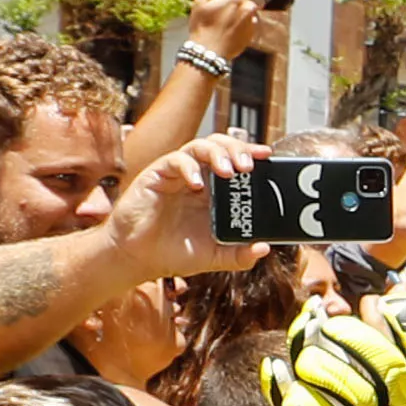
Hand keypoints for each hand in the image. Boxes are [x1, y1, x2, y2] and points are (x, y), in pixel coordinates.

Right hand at [102, 132, 265, 282]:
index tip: (267, 156)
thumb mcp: (214, 257)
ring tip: (229, 171)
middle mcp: (199, 178)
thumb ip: (239, 255)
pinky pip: (175, 160)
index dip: (250, 153)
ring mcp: (178, 174)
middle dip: (237, 150)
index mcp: (214, 192)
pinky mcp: (157, 175)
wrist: (138, 259)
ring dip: (218, 153)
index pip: (235, 161)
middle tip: (248, 166)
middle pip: (221, 147)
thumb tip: (263, 248)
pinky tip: (196, 184)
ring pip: (200, 146)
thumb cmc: (173, 253)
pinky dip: (188, 167)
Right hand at [179, 0, 276, 63]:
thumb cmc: (202, 26)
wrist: (209, 51)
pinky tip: (232, 28)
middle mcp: (247, 9)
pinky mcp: (251, 34)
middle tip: (236, 4)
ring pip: (254, 12)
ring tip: (231, 19)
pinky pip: (252, 24)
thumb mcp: (202, 2)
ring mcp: (251, 22)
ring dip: (248, 12)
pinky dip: (246, 23)